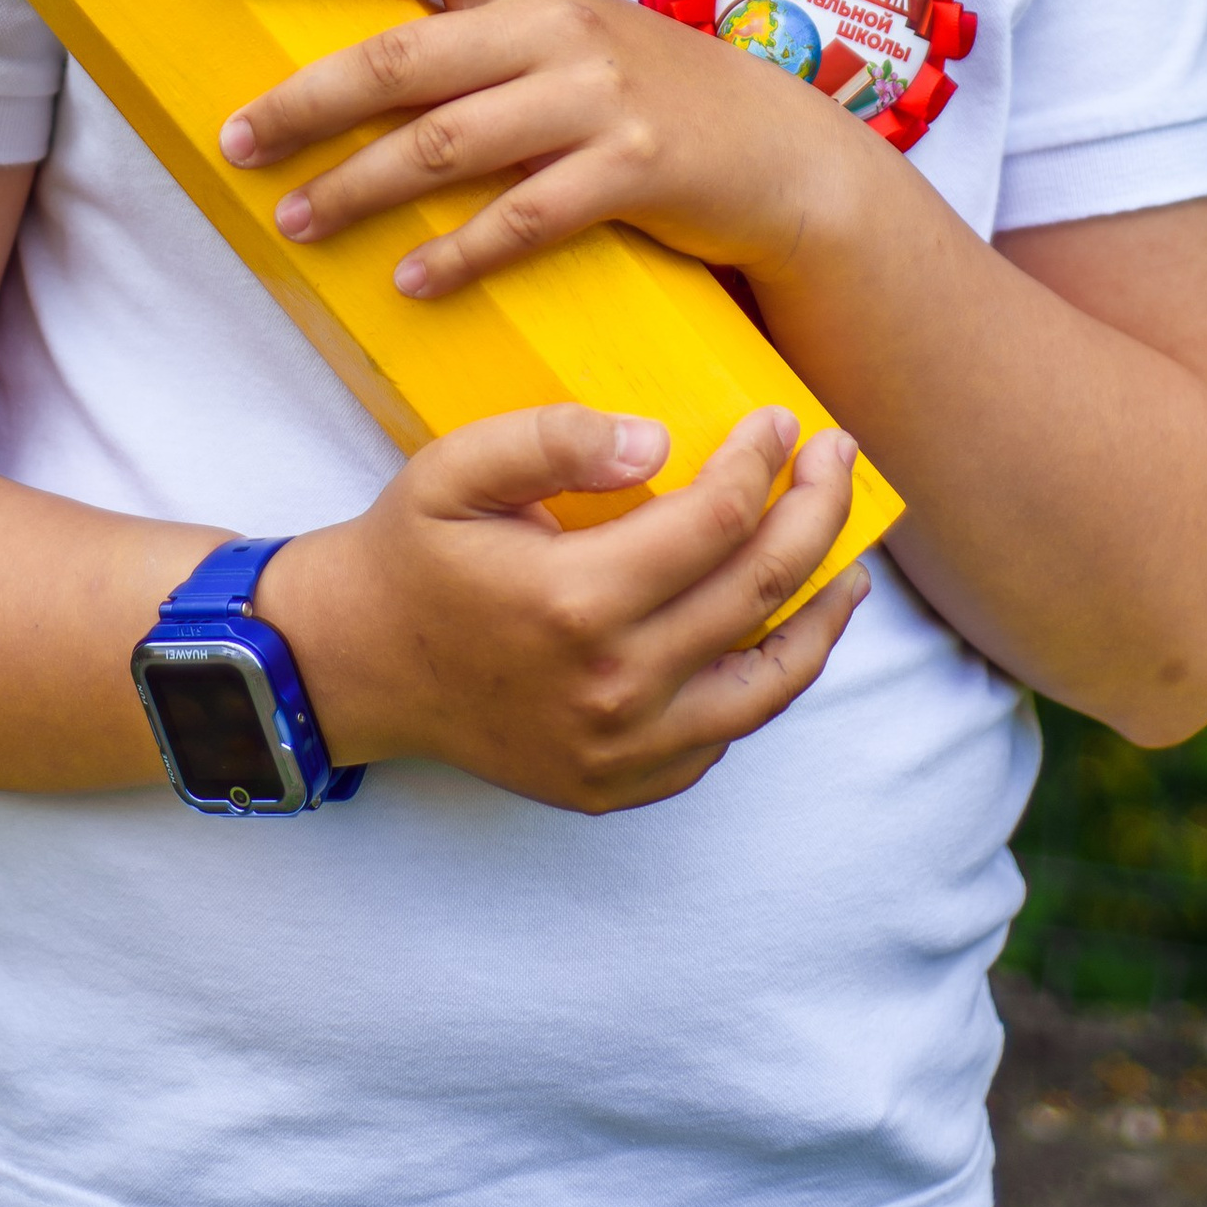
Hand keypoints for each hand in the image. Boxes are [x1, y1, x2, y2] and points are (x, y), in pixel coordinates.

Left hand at [212, 0, 866, 300]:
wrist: (775, 150)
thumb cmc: (639, 90)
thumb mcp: (560, 32)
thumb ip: (470, 27)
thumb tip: (340, 50)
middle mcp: (554, 21)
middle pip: (401, 57)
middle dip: (305, 100)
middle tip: (233, 139)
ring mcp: (597, 95)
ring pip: (446, 143)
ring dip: (357, 189)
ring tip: (295, 222)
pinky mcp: (634, 168)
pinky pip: (523, 217)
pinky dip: (457, 253)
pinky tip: (408, 280)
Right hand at [254, 402, 867, 811]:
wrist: (354, 668)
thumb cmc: (409, 555)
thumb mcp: (455, 469)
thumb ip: (554, 439)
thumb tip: (659, 440)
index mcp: (576, 600)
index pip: (718, 521)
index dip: (764, 462)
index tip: (781, 420)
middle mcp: (613, 686)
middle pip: (761, 589)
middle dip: (818, 511)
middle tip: (840, 457)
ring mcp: (622, 749)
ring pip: (769, 679)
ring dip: (824, 611)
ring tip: (851, 559)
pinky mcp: (620, 785)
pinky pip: (725, 733)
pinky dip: (769, 679)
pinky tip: (781, 632)